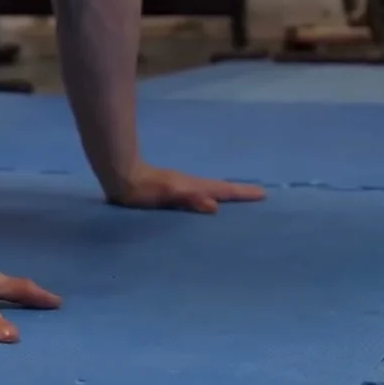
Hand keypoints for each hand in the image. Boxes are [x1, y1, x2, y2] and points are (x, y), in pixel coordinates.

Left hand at [106, 164, 266, 213]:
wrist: (120, 178)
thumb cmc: (143, 189)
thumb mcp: (167, 194)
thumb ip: (189, 198)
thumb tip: (215, 205)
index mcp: (193, 187)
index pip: (222, 190)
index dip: (241, 193)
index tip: (263, 193)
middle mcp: (190, 185)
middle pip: (220, 188)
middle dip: (239, 192)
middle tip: (258, 194)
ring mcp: (181, 188)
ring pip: (209, 190)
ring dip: (225, 194)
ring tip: (239, 199)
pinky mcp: (171, 192)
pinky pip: (198, 195)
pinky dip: (209, 197)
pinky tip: (205, 204)